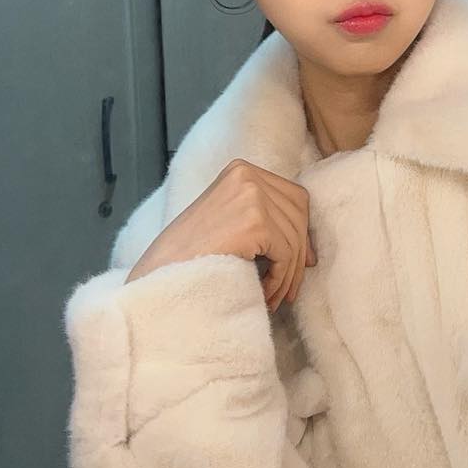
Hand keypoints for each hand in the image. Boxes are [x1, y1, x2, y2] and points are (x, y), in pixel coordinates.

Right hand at [126, 159, 315, 313]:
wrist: (158, 274)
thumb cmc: (189, 256)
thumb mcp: (228, 221)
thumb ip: (263, 221)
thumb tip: (309, 248)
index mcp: (240, 170)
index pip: (293, 196)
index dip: (302, 230)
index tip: (303, 261)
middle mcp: (247, 175)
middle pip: (299, 214)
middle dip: (299, 254)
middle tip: (289, 288)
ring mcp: (251, 195)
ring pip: (294, 237)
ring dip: (289, 274)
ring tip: (275, 297)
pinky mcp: (254, 220)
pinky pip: (286, 253)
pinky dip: (281, 278)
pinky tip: (266, 293)